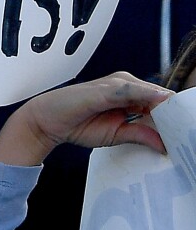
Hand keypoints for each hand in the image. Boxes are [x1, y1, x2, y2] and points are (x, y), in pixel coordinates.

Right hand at [0, 72, 173, 166]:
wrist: (47, 120)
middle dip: (176, 113)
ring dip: (170, 108)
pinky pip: (135, 91)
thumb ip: (140, 135)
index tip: (188, 131)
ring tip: (184, 124)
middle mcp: (127, 84)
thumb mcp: (116, 135)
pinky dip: (152, 97)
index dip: (176, 116)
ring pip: (154, 93)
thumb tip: (166, 145)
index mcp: (130, 95)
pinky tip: (166, 106)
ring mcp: (117, 83)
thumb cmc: (77, 124)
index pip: (162, 103)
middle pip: (163, 97)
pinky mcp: (107, 88)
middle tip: (189, 131)